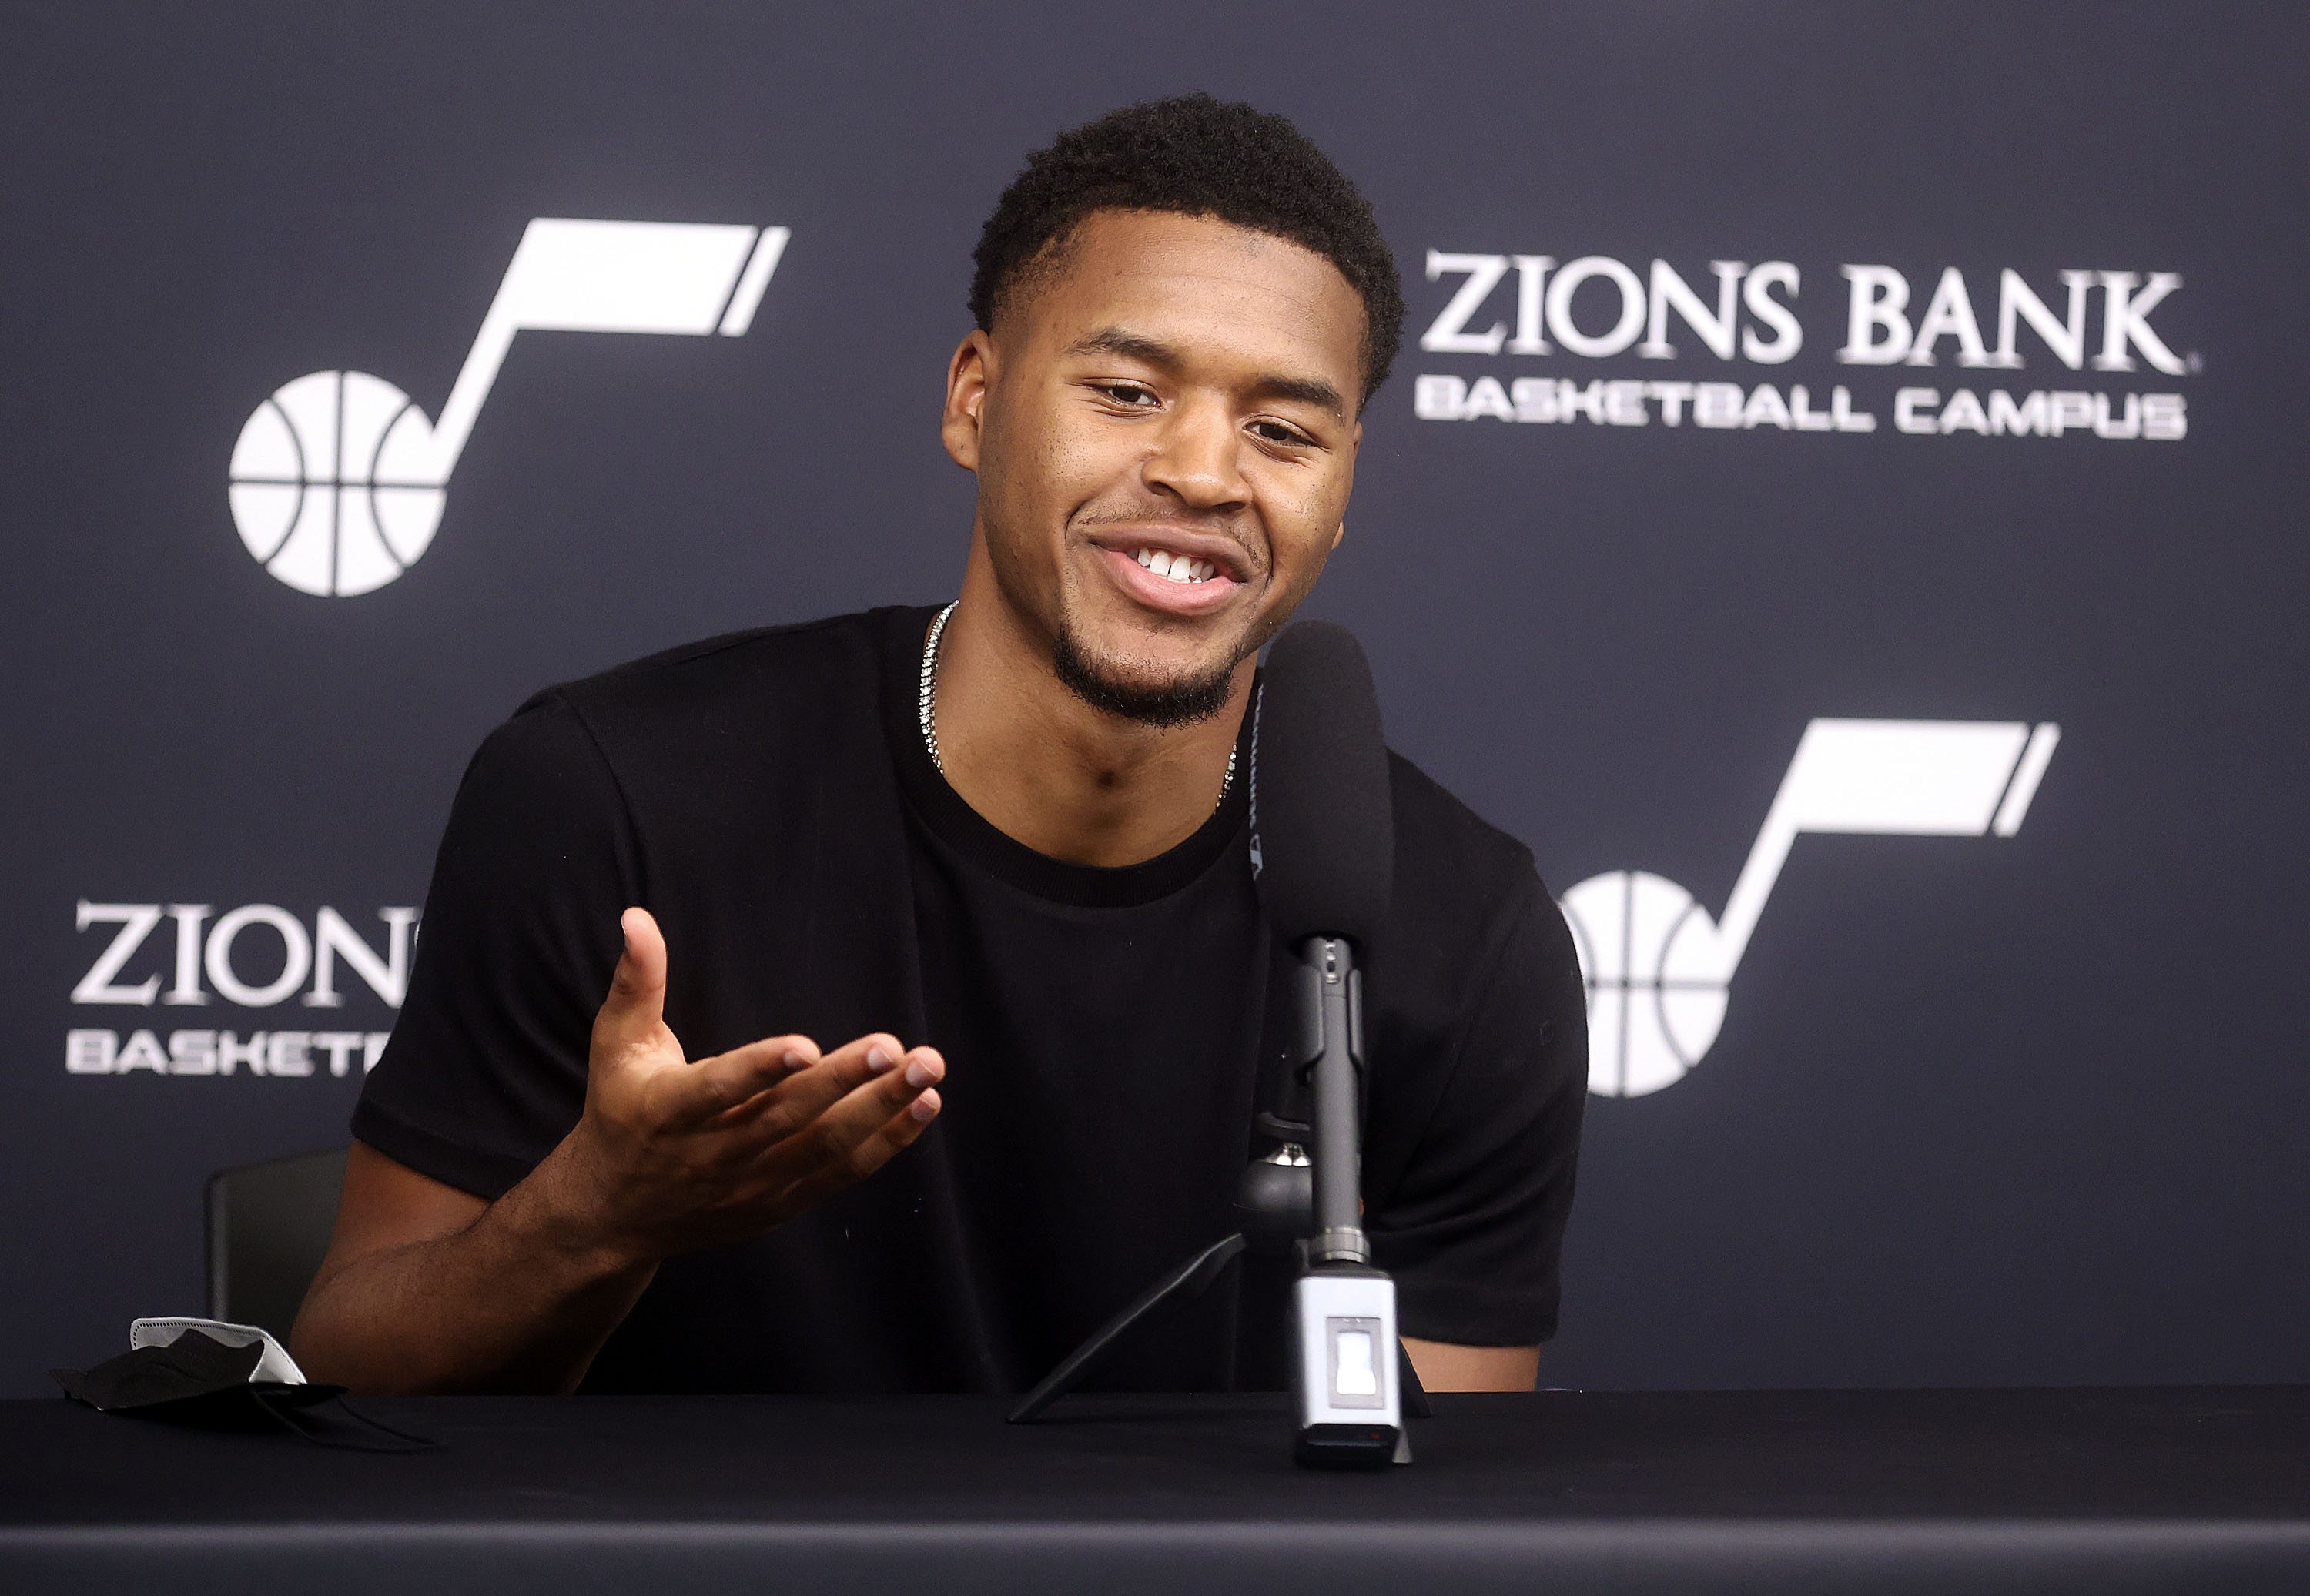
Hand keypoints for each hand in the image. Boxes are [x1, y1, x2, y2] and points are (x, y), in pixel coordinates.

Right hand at [533, 907, 943, 1260]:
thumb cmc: (620, 1113)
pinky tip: (923, 1106)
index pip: (717, 1090)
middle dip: (842, 1082)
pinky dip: (886, 1143)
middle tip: (891, 1047)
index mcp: (667, 1111)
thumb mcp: (617, 1046)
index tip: (806, 1046)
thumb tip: (637, 916)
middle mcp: (712, 1153)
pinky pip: (841, 1173)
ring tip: (926, 1071)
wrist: (617, 1217)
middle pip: (785, 1118)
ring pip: (822, 1147)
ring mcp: (751, 1183)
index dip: (760, 1070)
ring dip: (879, 1111)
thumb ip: (637, 982)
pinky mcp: (781, 1202)